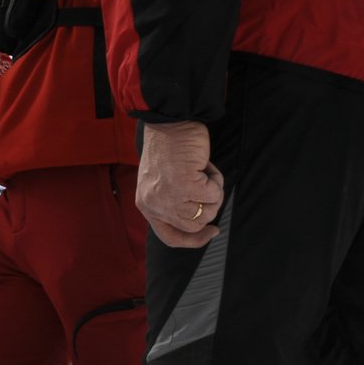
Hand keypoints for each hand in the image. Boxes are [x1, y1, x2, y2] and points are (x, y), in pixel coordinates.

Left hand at [136, 121, 223, 248]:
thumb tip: (201, 223)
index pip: (170, 237)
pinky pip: (215, 194)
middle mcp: (155, 205)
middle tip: (204, 183)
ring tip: (201, 171)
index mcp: (147, 206)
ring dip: (213, 191)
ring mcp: (169, 197)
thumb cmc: (168, 149)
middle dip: (208, 206)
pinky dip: (216, 179)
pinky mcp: (186, 185)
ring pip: (208, 211)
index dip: (193, 240)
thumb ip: (171, 203)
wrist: (169, 123)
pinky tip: (204, 165)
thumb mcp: (161, 182)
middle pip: (194, 225)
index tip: (211, 232)